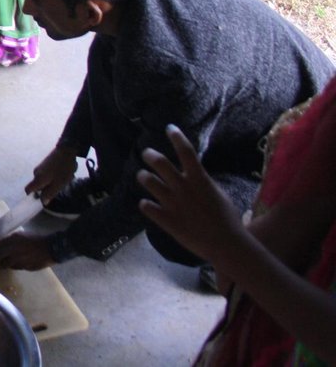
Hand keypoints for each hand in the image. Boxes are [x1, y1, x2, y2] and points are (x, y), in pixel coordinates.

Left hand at [0, 233, 55, 269]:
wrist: (53, 247)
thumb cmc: (36, 238)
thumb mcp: (20, 235)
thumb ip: (7, 240)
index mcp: (12, 240)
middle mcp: (14, 251)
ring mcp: (20, 261)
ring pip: (5, 265)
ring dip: (2, 263)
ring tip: (3, 260)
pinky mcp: (26, 268)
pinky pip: (15, 267)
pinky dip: (13, 265)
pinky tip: (15, 262)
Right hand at [25, 146, 77, 199]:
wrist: (66, 150)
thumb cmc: (62, 169)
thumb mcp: (58, 184)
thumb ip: (49, 194)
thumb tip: (43, 202)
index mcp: (37, 179)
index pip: (28, 190)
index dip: (32, 196)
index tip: (41, 199)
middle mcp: (35, 173)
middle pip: (37, 186)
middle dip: (46, 189)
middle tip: (58, 188)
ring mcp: (40, 167)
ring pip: (43, 180)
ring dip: (51, 182)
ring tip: (62, 179)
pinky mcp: (44, 163)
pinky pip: (46, 174)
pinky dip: (52, 176)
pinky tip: (61, 173)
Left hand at [137, 125, 245, 264]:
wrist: (227, 245)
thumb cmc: (228, 220)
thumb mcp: (218, 195)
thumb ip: (203, 183)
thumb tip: (196, 175)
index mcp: (199, 179)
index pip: (186, 151)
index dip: (177, 136)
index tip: (169, 127)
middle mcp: (184, 188)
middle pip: (160, 163)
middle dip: (150, 154)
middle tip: (147, 153)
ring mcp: (173, 203)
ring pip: (148, 181)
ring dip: (143, 176)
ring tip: (143, 176)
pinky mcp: (166, 220)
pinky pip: (146, 206)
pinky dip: (145, 204)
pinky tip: (145, 204)